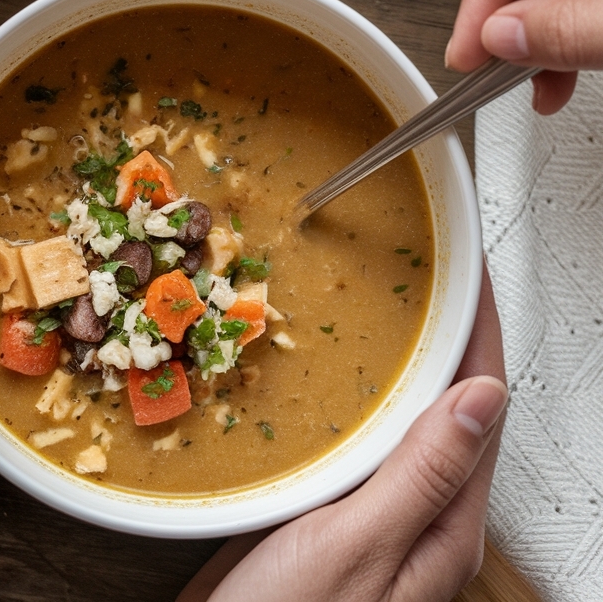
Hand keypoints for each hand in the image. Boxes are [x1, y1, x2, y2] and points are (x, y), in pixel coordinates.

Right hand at [178, 264, 505, 601]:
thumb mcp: (358, 548)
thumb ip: (422, 475)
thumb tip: (484, 395)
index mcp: (446, 527)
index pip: (482, 408)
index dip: (480, 331)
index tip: (471, 272)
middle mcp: (424, 520)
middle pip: (452, 407)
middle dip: (449, 336)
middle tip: (430, 272)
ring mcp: (379, 518)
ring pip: (407, 420)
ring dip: (408, 359)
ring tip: (392, 303)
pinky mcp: (335, 517)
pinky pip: (365, 441)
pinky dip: (363, 394)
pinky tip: (339, 371)